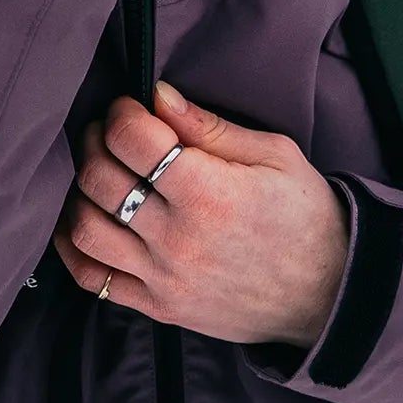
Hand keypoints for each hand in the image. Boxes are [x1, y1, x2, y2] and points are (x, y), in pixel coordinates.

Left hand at [57, 81, 349, 350]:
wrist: (329, 293)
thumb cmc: (305, 216)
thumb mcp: (274, 155)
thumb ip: (210, 127)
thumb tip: (158, 95)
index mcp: (210, 193)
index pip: (132, 139)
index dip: (121, 113)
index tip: (131, 108)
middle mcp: (179, 238)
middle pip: (100, 178)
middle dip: (95, 142)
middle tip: (110, 133)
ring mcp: (164, 277)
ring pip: (84, 227)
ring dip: (80, 192)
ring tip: (100, 174)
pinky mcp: (158, 307)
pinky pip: (91, 278)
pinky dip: (73, 245)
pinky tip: (85, 218)